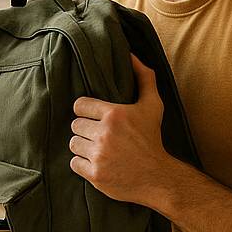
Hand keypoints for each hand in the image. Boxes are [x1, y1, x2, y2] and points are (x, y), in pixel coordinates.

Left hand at [69, 52, 172, 204]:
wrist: (158, 176)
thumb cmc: (153, 138)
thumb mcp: (153, 105)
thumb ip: (143, 77)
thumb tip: (131, 55)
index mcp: (114, 114)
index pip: (80, 106)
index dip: (86, 111)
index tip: (96, 117)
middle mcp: (104, 134)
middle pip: (75, 125)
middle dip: (86, 129)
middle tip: (99, 135)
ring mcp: (98, 155)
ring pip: (73, 144)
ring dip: (83, 146)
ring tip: (98, 148)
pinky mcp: (94, 174)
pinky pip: (74, 163)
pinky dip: (83, 164)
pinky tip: (97, 162)